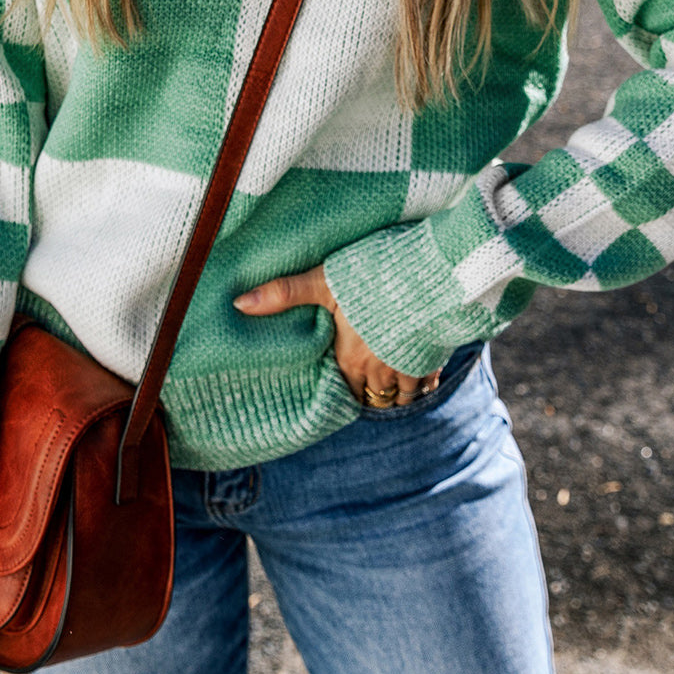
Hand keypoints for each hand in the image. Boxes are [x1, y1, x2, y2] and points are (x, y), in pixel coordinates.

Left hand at [234, 264, 440, 405]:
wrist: (429, 275)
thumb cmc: (373, 278)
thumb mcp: (323, 281)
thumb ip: (284, 293)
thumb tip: (239, 304)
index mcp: (349, 358)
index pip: (343, 390)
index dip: (343, 390)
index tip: (343, 387)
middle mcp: (378, 370)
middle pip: (373, 398)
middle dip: (371, 396)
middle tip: (368, 391)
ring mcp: (409, 367)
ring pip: (403, 397)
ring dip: (398, 394)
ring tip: (394, 386)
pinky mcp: (434, 357)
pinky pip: (429, 384)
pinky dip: (425, 384)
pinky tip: (424, 375)